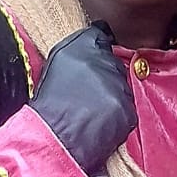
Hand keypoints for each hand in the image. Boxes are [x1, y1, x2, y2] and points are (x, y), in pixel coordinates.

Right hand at [32, 24, 136, 176]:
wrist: (54, 138)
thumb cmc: (48, 105)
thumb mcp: (54, 64)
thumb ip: (76, 49)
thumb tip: (95, 39)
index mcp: (84, 46)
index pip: (100, 38)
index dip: (95, 53)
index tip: (91, 65)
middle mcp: (105, 61)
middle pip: (114, 64)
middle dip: (104, 76)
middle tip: (87, 93)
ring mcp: (119, 86)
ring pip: (121, 87)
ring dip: (111, 96)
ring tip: (90, 110)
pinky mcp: (128, 109)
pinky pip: (126, 109)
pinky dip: (116, 116)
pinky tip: (98, 121)